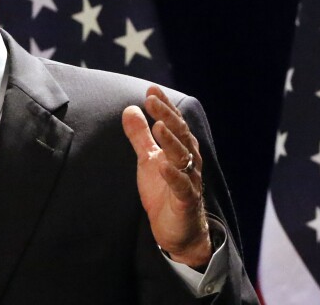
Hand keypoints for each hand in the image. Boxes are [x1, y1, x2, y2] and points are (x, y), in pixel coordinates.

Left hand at [122, 85, 210, 267]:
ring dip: (171, 141)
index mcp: (180, 149)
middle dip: (167, 116)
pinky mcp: (186, 201)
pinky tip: (163, 166)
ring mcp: (189, 180)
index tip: (152, 89)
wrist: (178, 230)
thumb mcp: (148, 160)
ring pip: (183, 157)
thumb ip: (140, 136)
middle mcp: (189, 161)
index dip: (164, 106)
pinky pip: (182, 186)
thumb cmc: (164, 191)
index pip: (174, 122)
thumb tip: (129, 109)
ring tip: (159, 126)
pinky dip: (173, 176)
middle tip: (152, 100)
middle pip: (180, 134)